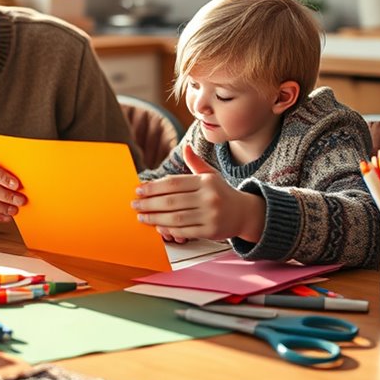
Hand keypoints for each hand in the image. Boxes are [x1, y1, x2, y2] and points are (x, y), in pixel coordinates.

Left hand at [132, 145, 265, 241]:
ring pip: (176, 218)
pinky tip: (158, 227)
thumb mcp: (211, 175)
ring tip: (142, 216)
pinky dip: (169, 230)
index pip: (174, 183)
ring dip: (155, 218)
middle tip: (135, 204)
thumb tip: (186, 148)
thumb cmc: (222, 192)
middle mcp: (209, 198)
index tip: (139, 190)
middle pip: (172, 201)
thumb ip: (196, 163)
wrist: (245, 213)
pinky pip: (185, 231)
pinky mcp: (211, 231)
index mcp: (205, 181)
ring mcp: (210, 215)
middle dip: (150, 203)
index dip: (154, 187)